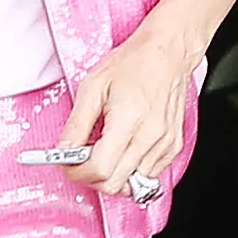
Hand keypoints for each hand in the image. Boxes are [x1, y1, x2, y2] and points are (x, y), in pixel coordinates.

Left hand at [58, 19, 196, 198]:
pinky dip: (131, 169)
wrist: (167, 53)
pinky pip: (149, 175)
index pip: (100, 170)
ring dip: (113, 175)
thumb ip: (76, 124)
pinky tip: (123, 149)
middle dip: (92, 178)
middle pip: (116, 184)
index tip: (69, 167)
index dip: (78, 174)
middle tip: (82, 162)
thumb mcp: (92, 87)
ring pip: (133, 184)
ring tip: (104, 152)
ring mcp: (165, 144)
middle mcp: (150, 137)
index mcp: (128, 121)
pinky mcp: (174, 146)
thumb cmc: (133, 63)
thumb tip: (63, 151)